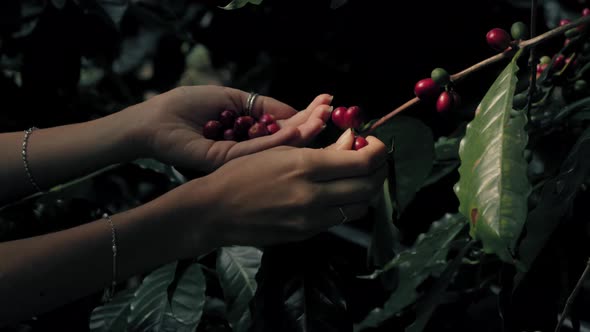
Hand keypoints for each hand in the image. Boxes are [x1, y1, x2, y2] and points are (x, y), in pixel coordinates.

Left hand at [127, 85, 332, 171]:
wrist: (155, 121)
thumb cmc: (188, 105)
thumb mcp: (233, 98)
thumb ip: (263, 106)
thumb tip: (293, 113)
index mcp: (250, 135)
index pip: (285, 127)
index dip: (306, 115)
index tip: (327, 103)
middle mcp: (250, 150)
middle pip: (287, 140)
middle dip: (310, 124)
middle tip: (332, 112)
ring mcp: (242, 159)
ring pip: (279, 149)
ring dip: (303, 134)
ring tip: (323, 119)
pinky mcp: (230, 163)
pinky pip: (260, 151)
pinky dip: (281, 141)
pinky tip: (300, 131)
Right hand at [156, 130, 387, 253]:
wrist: (215, 211)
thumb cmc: (241, 173)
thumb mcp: (280, 151)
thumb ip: (322, 148)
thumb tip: (353, 141)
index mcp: (305, 166)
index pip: (363, 162)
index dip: (379, 152)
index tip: (377, 145)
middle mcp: (313, 196)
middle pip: (369, 187)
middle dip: (379, 170)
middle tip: (373, 159)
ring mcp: (311, 220)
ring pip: (360, 207)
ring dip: (365, 190)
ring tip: (354, 177)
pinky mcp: (306, 235)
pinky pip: (340, 219)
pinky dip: (346, 205)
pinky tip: (335, 193)